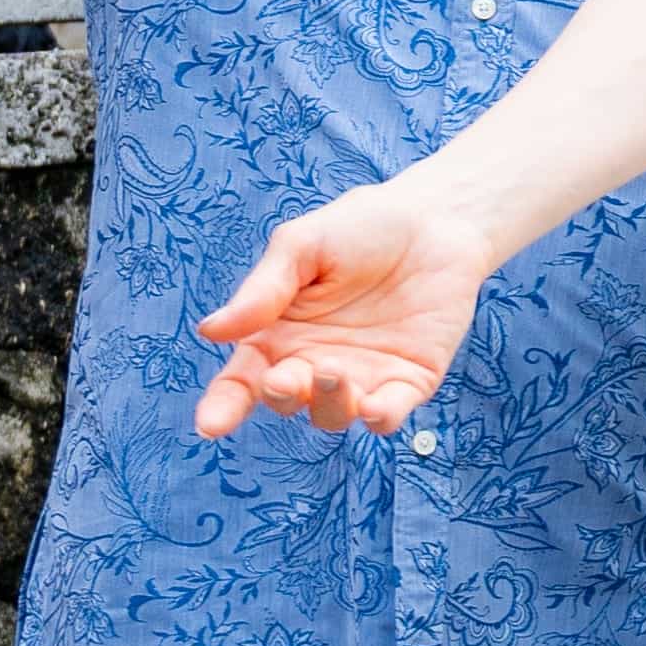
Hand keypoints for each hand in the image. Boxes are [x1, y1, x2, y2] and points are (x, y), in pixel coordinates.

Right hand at [190, 182, 491, 437]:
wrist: (436, 220)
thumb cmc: (361, 227)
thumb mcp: (303, 245)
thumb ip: (263, 290)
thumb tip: (210, 331)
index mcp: (279, 335)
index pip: (241, 381)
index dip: (222, 406)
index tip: (209, 426)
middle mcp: (314, 364)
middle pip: (285, 400)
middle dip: (281, 395)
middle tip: (285, 378)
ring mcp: (361, 377)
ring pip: (333, 414)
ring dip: (329, 404)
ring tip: (333, 372)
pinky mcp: (408, 381)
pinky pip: (387, 414)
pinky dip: (379, 418)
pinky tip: (374, 407)